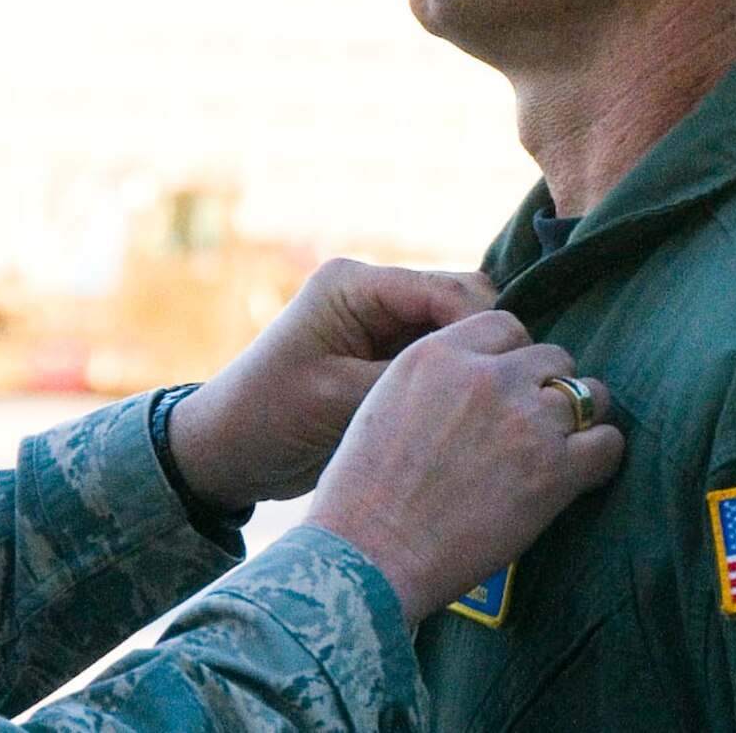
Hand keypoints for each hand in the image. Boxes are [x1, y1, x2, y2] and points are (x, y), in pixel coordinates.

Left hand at [167, 258, 494, 509]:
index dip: (485, 329)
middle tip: (506, 398)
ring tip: (495, 410)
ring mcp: (381, 325)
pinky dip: (459, 382)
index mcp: (355, 284)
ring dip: (474, 365)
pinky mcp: (386, 358)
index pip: (446, 289)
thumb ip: (410, 380)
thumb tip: (483, 377)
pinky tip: (474, 417)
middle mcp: (373, 294)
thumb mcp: (340, 398)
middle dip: (486, 345)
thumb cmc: (270, 418)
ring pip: (457, 332)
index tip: (509, 378)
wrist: (226, 452)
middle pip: (461, 303)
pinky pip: (441, 358)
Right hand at [303, 311, 624, 627]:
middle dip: (547, 386)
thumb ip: (436, 380)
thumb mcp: (385, 402)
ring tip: (566, 446)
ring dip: (580, 418)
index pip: (505, 326)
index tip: (509, 385)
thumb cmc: (364, 492)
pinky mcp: (554, 470)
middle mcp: (486, 376)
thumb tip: (472, 387)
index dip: (513, 357)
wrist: (370, 553)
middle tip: (535, 423)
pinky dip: (602, 456)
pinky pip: (607, 444)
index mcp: (438, 354)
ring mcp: (525, 420)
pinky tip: (585, 472)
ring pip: (588, 395)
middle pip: (551, 357)